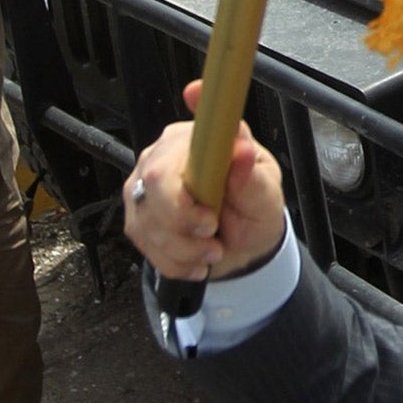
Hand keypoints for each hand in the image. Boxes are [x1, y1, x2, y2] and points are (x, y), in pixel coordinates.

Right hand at [123, 81, 285, 279]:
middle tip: (214, 232)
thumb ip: (251, 174)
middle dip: (184, 223)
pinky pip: (147, 248)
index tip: (210, 221)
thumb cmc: (253, 205)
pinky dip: (177, 262)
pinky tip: (197, 259)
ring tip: (214, 248)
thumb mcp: (265, 191)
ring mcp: (143, 188)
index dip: (181, 197)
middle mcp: (160, 157)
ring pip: (147, 225)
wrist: (244, 240)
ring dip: (186, 249)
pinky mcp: (137, 218)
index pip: (168, 160)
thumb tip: (242, 149)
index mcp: (191, 139)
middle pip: (150, 188)